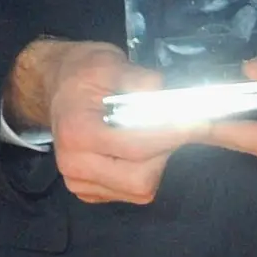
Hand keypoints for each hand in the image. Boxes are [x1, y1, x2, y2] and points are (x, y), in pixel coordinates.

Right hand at [8, 36, 193, 205]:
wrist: (56, 89)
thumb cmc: (82, 74)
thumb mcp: (108, 63)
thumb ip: (139, 79)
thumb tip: (168, 92)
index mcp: (77, 131)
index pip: (136, 146)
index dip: (172, 135)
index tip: (200, 123)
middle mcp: (74, 164)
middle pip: (141, 178)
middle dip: (165, 153)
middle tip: (175, 127)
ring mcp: (79, 184)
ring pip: (140, 189)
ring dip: (157, 163)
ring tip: (153, 135)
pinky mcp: (89, 193)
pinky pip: (131, 193)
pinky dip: (144, 172)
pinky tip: (137, 150)